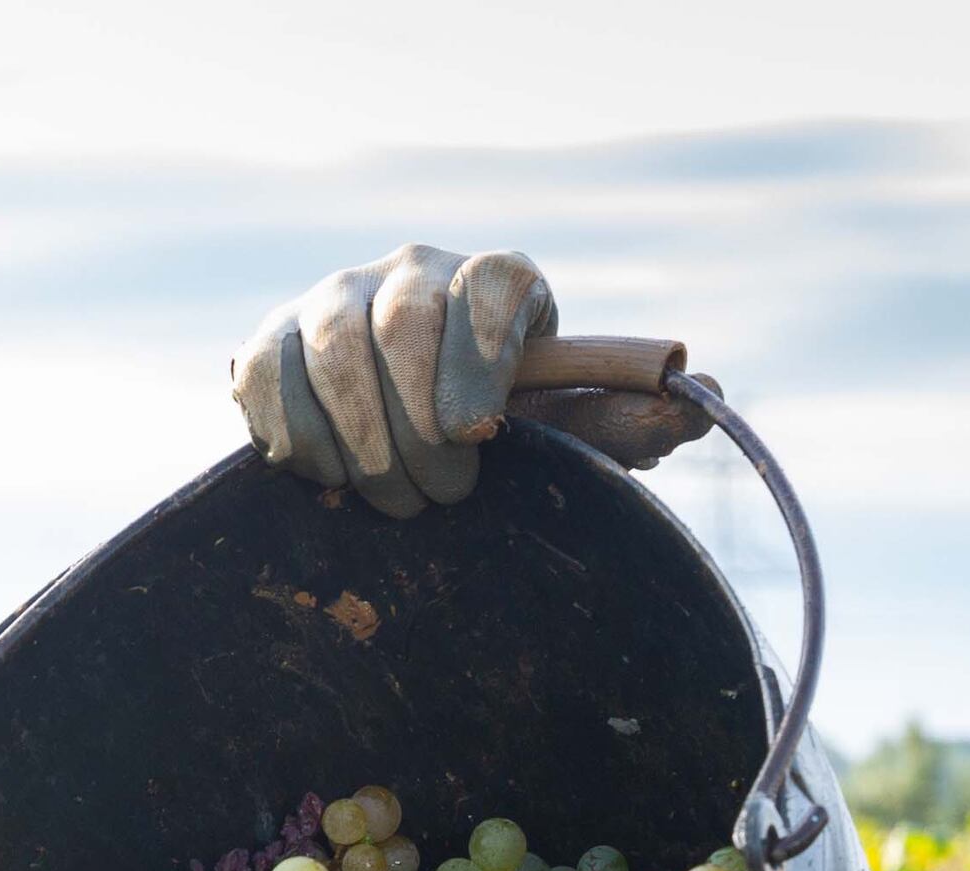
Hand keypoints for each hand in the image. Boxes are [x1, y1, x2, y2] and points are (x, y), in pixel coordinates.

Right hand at [230, 244, 702, 510]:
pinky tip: (329, 474)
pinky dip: (295, 432)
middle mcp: (412, 270)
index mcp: (497, 282)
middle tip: (444, 495)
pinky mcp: (273, 337)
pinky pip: (267, 371)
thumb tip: (703, 403)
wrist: (413, 444)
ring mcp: (335, 297)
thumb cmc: (510, 440)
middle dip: (419, 427)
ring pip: (331, 347)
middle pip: (401, 322)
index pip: (488, 290)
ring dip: (362, 441)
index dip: (480, 364)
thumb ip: (625, 422)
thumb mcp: (571, 433)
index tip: (479, 438)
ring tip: (397, 501)